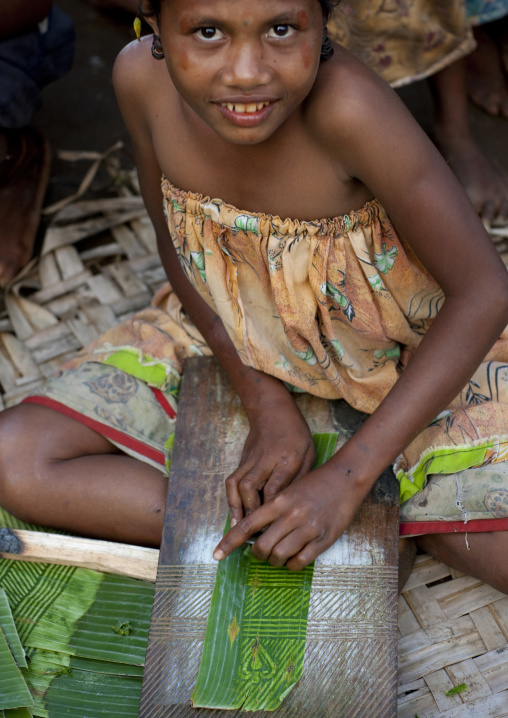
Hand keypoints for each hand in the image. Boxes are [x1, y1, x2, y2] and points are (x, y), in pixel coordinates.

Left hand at [215, 459, 368, 570]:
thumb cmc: (315, 484)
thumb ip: (273, 510)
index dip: (229, 542)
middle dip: (258, 554)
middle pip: (262, 546)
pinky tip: (293, 558)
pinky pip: (300, 562)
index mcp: (279, 501)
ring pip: (279, 556)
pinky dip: (292, 564)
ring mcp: (308, 529)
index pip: (247, 525)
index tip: (217, 555)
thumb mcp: (289, 491)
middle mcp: (291, 515)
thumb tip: (255, 532)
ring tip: (278, 555)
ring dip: (275, 561)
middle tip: (261, 552)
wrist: (346, 479)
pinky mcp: (323, 540)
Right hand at [225, 394, 315, 527]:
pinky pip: (232, 482)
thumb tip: (293, 507)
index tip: (276, 527)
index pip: (275, 486)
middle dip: (251, 511)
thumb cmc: (295, 434)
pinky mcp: (241, 461)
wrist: (272, 410)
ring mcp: (250, 459)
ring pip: (237, 484)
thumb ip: (301, 478)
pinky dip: (231, 499)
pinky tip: (236, 515)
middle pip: (251, 487)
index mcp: (286, 458)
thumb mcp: (308, 453)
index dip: (272, 509)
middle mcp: (264, 459)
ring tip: (240, 529)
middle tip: (257, 533)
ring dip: (236, 507)